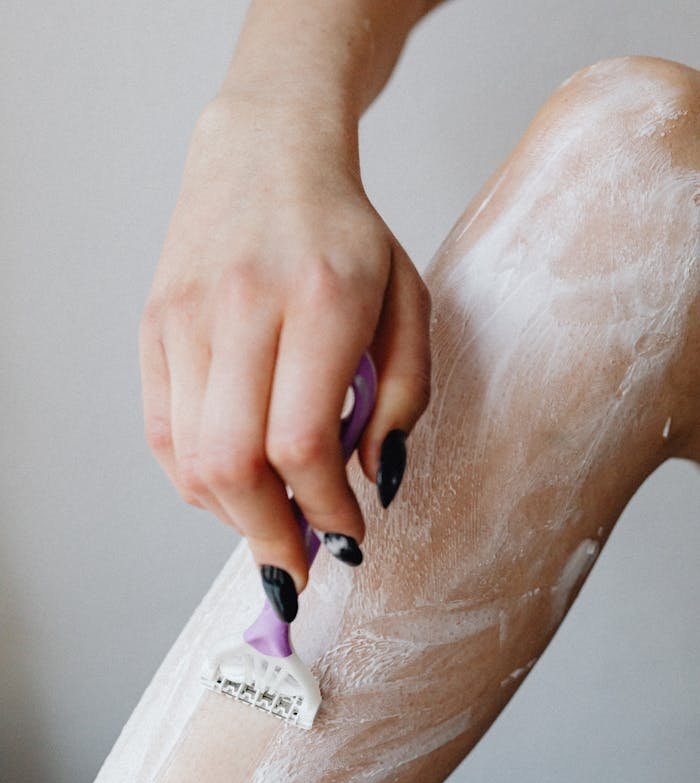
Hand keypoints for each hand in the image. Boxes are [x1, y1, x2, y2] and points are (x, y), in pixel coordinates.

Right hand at [138, 94, 430, 618]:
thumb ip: (404, 398)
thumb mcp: (409, 305)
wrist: (266, 155)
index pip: (304, 441)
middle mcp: (243, 309)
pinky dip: (198, 482)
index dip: (327, 510)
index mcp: (322, 299)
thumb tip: (374, 482)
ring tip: (272, 523)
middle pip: (236, 465)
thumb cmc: (349, 237)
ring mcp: (186, 319)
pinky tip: (236, 486)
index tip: (348, 535)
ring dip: (235, 516)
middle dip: (271, 535)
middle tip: (300, 562)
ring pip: (192, 460)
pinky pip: (163, 436)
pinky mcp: (154, 329)